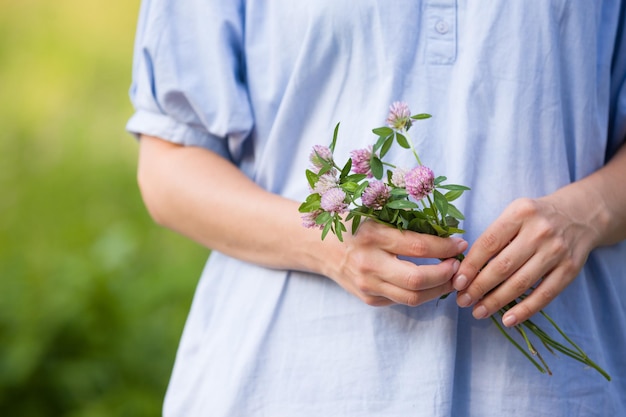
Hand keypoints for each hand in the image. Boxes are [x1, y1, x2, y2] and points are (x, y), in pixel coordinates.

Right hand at [324, 220, 467, 306]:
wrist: (318, 247)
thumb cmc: (351, 224)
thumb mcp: (374, 214)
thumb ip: (404, 223)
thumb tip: (445, 232)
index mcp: (372, 235)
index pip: (418, 246)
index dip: (445, 247)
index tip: (460, 243)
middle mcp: (369, 263)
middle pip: (417, 280)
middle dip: (445, 275)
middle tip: (458, 266)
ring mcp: (368, 285)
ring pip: (413, 297)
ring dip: (438, 289)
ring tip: (450, 277)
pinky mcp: (369, 299)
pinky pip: (402, 301)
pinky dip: (422, 294)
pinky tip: (431, 283)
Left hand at [452, 196, 599, 326]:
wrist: (580, 215)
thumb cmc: (535, 218)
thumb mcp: (514, 214)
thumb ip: (494, 236)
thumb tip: (466, 270)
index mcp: (520, 213)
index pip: (488, 243)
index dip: (470, 266)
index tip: (457, 283)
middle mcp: (539, 232)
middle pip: (503, 266)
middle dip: (479, 287)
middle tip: (463, 301)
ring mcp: (557, 251)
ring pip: (521, 282)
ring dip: (496, 301)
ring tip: (478, 312)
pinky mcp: (570, 269)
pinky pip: (545, 294)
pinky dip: (525, 310)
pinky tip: (508, 320)